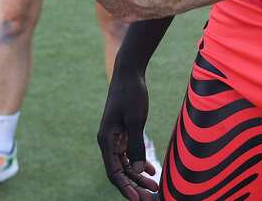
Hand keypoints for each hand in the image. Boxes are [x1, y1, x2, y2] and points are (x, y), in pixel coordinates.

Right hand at [97, 68, 158, 199]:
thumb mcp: (136, 121)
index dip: (126, 188)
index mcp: (106, 140)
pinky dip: (138, 164)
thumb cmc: (131, 95)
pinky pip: (128, 154)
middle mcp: (107, 142)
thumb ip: (136, 146)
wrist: (129, 73)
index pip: (114, 172)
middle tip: (152, 196)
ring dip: (138, 176)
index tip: (138, 200)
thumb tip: (138, 171)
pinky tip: (151, 171)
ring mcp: (114, 138)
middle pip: (119, 172)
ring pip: (124, 165)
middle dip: (134, 186)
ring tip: (155, 186)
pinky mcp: (122, 133)